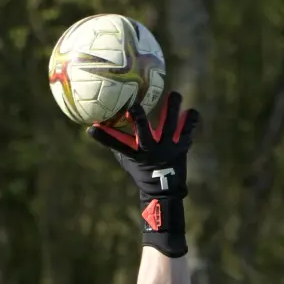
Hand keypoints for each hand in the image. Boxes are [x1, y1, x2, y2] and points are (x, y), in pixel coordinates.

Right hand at [86, 92, 200, 256]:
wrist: (165, 189)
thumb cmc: (142, 170)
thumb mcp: (127, 160)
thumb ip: (118, 143)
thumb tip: (98, 124)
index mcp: (136, 155)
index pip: (116, 145)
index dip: (104, 137)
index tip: (92, 128)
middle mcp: (151, 151)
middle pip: (144, 134)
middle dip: (138, 119)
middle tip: (134, 105)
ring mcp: (168, 148)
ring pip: (170, 126)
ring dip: (172, 109)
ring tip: (174, 94)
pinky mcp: (183, 146)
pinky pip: (189, 129)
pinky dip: (191, 119)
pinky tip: (190, 111)